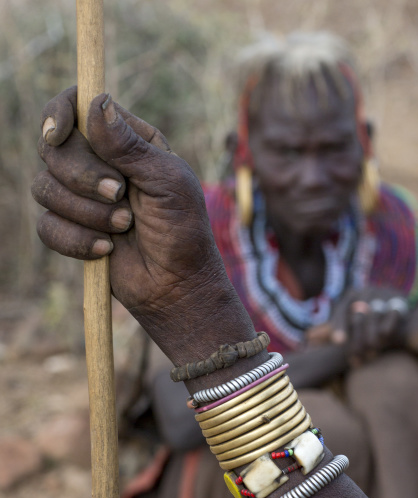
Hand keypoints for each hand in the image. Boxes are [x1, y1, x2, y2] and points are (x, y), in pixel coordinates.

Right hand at [32, 87, 250, 365]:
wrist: (177, 285)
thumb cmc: (183, 231)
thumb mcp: (168, 182)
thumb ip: (131, 146)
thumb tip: (95, 103)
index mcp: (127, 140)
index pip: (77, 105)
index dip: (59, 113)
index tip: (58, 133)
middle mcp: (99, 163)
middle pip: (54, 148)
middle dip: (83, 176)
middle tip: (121, 196)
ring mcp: (81, 197)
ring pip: (45, 188)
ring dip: (85, 212)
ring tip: (124, 227)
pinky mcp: (71, 230)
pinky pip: (47, 227)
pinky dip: (76, 240)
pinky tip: (106, 250)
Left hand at [329, 287, 408, 363]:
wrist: (397, 304)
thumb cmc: (366, 314)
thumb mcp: (348, 319)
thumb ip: (330, 329)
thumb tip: (308, 339)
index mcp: (350, 296)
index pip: (341, 312)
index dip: (339, 327)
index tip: (338, 342)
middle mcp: (365, 293)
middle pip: (357, 318)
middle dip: (357, 341)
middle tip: (355, 361)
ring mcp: (383, 295)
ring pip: (374, 317)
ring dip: (371, 338)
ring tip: (370, 355)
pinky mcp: (399, 301)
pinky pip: (393, 314)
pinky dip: (387, 327)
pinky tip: (384, 341)